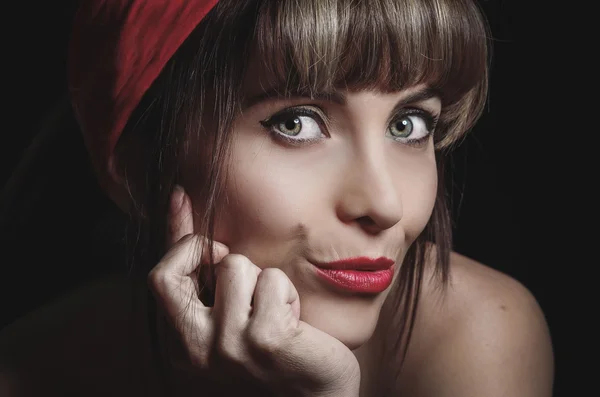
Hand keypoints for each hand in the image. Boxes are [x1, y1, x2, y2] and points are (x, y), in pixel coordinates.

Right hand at [147, 186, 360, 396]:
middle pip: (172, 272)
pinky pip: (272, 281)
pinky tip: (294, 324)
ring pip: (236, 267)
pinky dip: (286, 293)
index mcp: (182, 343)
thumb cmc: (274, 353)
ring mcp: (228, 346)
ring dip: (262, 280)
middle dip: (204, 252)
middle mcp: (195, 349)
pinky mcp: (265, 339)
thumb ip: (203, 272)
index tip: (182, 197)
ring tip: (275, 311)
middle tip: (230, 258)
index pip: (160, 276)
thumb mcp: (230, 316)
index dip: (171, 230)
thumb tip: (182, 203)